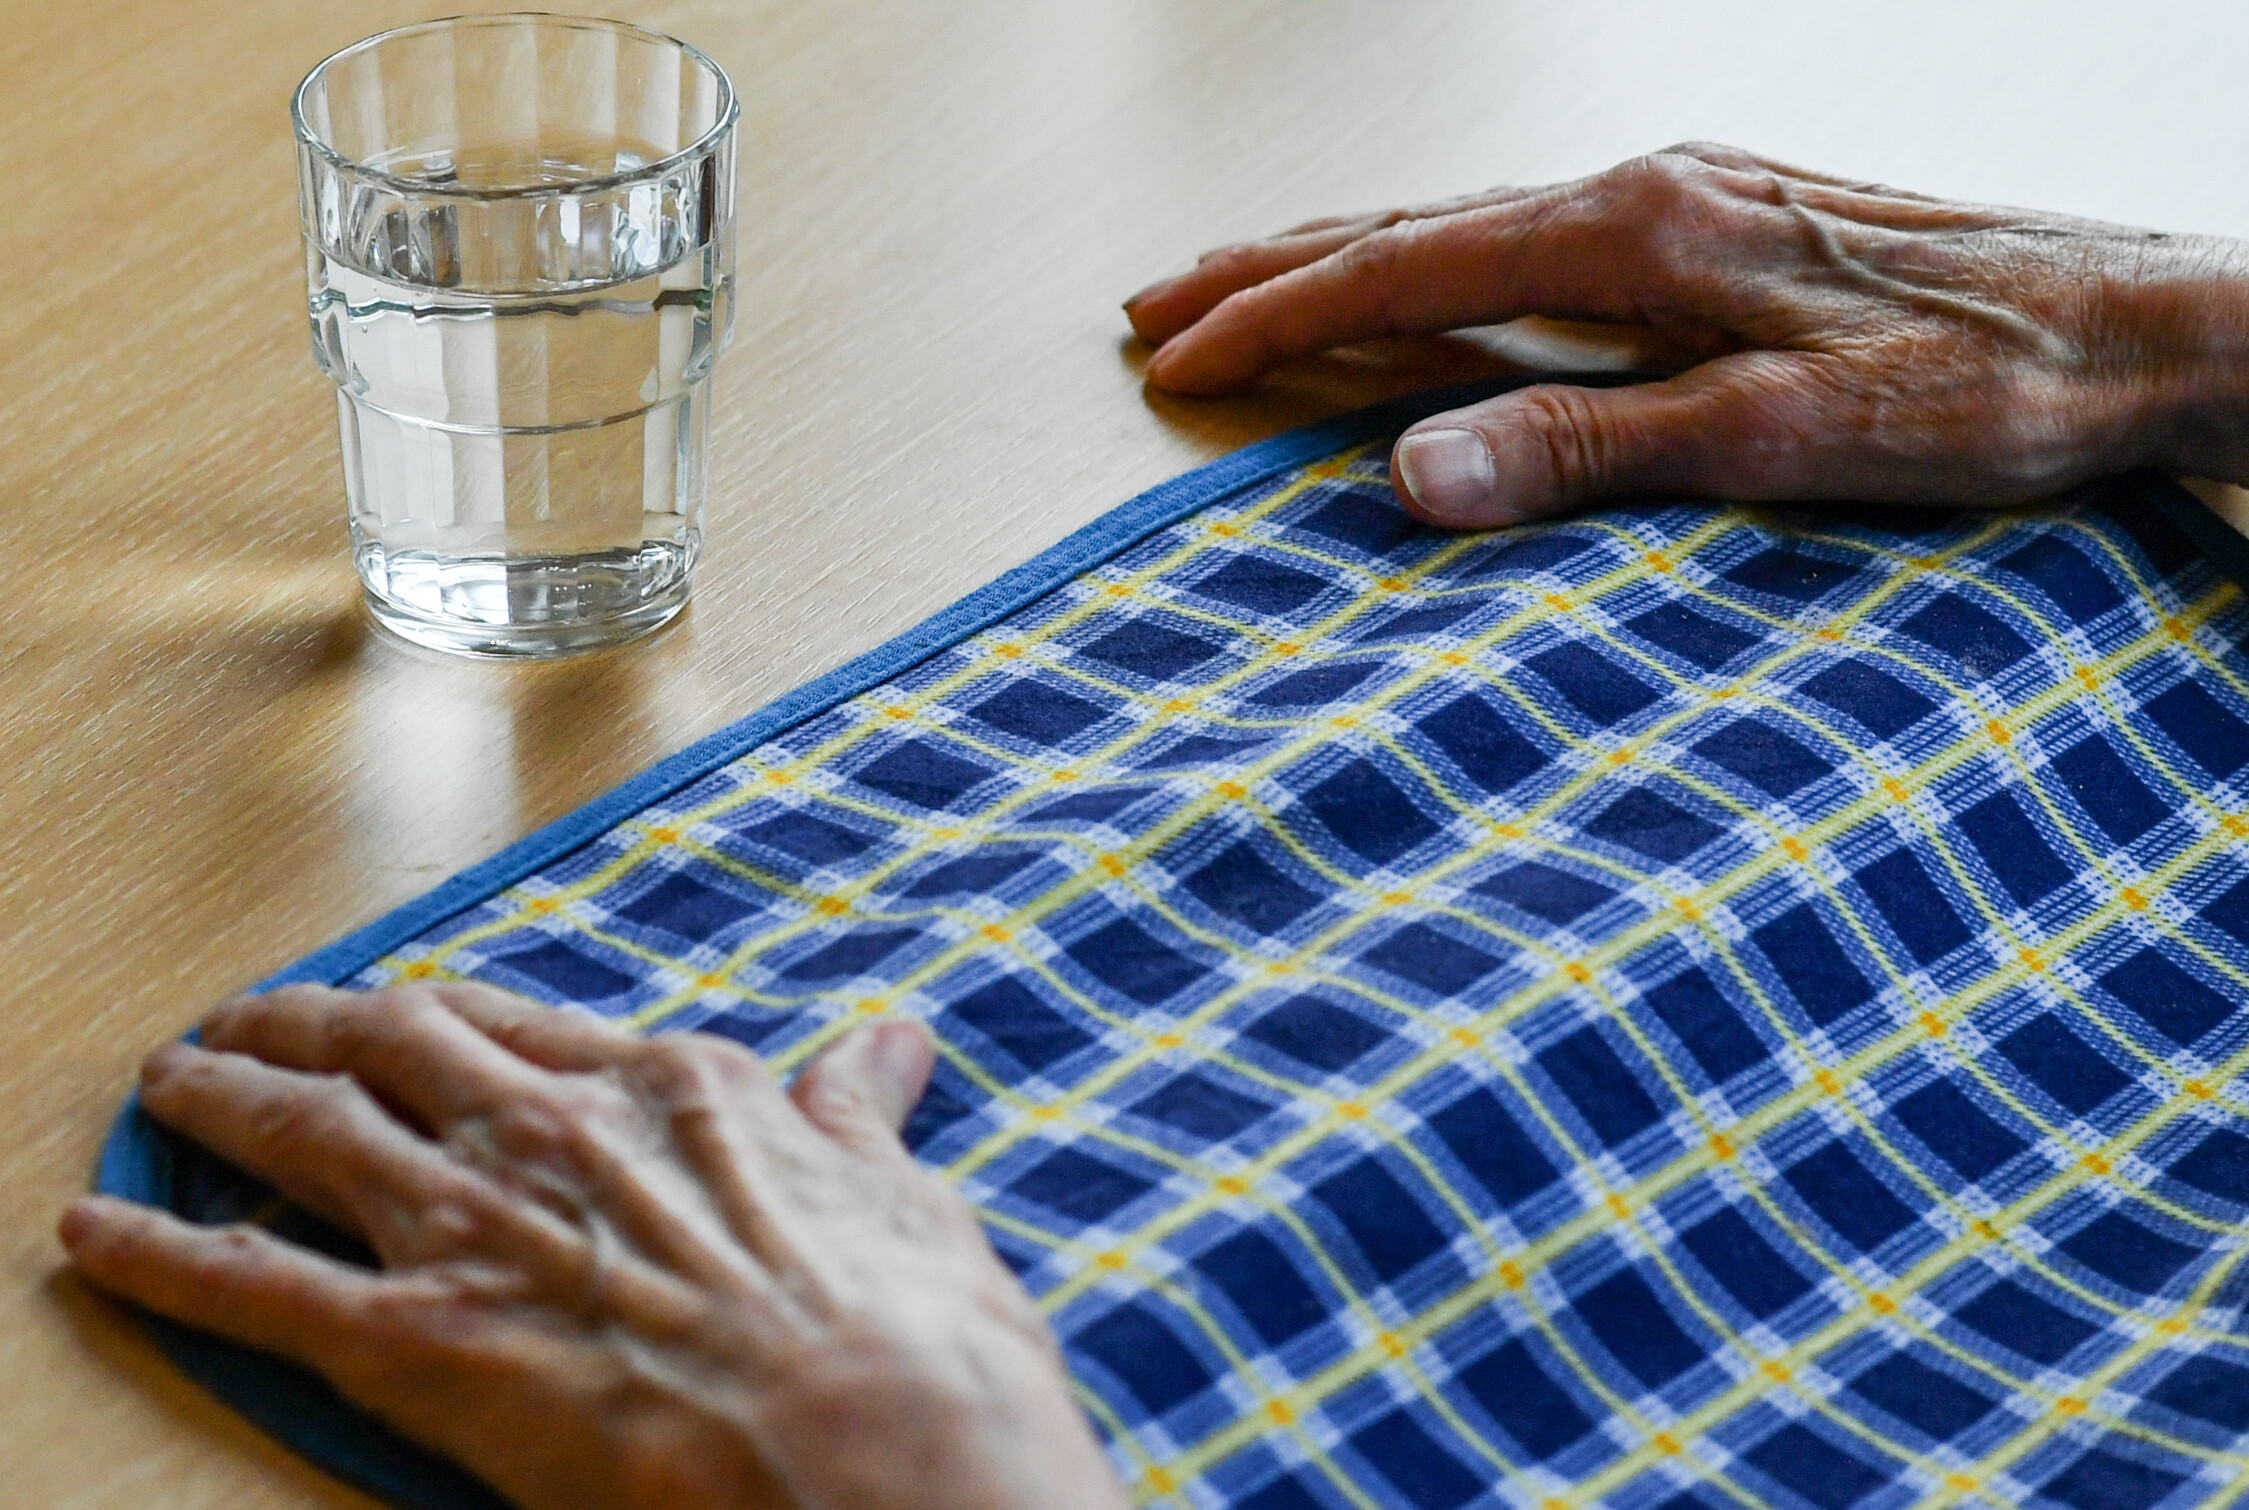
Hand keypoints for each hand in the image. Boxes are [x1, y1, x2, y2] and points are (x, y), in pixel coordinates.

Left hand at [60, 984, 1126, 1509]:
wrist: (875, 1451)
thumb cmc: (906, 1333)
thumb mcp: (898, 1193)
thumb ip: (858, 1110)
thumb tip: (889, 1041)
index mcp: (669, 1089)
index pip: (519, 1023)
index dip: (439, 1013)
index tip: (396, 1013)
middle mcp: (554, 1130)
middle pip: (392, 1044)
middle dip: (307, 1024)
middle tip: (249, 1021)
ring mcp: (477, 1229)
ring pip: (308, 1131)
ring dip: (220, 1100)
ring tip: (168, 1082)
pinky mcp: (417, 1345)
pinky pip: (252, 1286)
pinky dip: (160, 1255)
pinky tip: (94, 1235)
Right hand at [1127, 142, 2248, 527]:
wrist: (2152, 328)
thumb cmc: (1989, 385)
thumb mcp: (1781, 435)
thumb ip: (1589, 449)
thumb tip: (1408, 474)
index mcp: (1642, 228)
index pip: (1407, 267)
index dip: (1277, 312)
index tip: (1173, 350)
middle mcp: (1651, 187)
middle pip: (1414, 221)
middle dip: (1272, 265)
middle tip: (1157, 301)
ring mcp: (1692, 195)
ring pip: (1471, 219)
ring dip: (1347, 255)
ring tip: (1252, 282)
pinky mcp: (1731, 223)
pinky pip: (1536, 233)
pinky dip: (1442, 261)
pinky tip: (1434, 282)